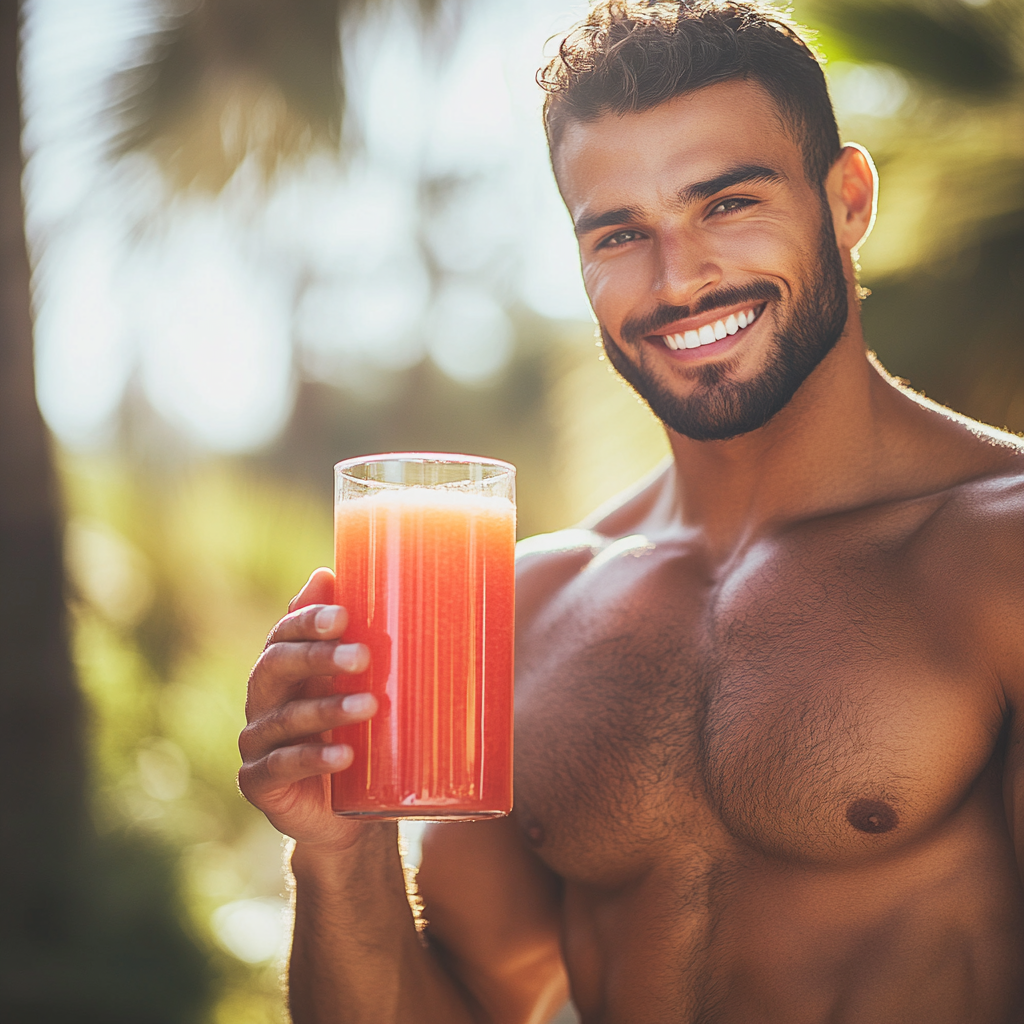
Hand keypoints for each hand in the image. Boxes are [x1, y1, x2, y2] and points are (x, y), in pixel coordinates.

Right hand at [238, 567, 376, 847]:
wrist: (344, 814)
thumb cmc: (354, 735)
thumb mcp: (358, 687)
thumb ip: (348, 637)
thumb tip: (330, 572)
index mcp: (284, 669)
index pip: (285, 633)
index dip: (308, 619)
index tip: (344, 614)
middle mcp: (264, 700)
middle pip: (276, 666)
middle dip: (317, 657)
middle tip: (363, 655)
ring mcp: (257, 742)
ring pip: (285, 718)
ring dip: (327, 709)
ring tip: (369, 705)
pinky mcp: (259, 783)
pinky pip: (280, 767)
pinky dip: (313, 759)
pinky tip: (344, 757)